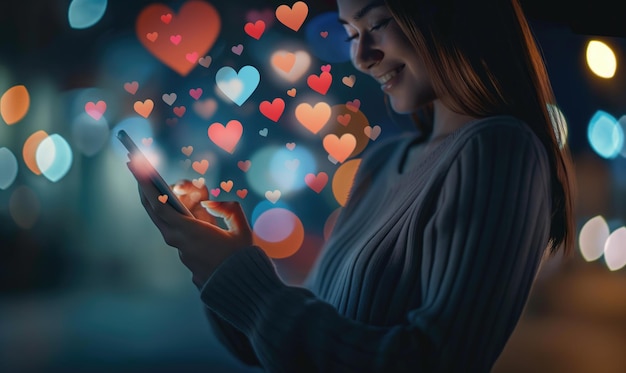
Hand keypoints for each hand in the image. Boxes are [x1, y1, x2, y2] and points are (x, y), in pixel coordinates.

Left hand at [127, 156, 252, 288]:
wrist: (239, 288)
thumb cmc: (241, 258)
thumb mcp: (241, 230)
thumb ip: (229, 210)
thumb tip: (211, 203)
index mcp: (191, 232)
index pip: (160, 206)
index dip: (147, 187)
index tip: (139, 170)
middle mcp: (179, 241)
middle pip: (155, 212)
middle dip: (146, 190)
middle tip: (141, 171)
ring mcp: (181, 249)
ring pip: (166, 221)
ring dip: (169, 202)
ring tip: (179, 188)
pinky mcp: (186, 255)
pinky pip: (178, 230)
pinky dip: (180, 215)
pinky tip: (195, 205)